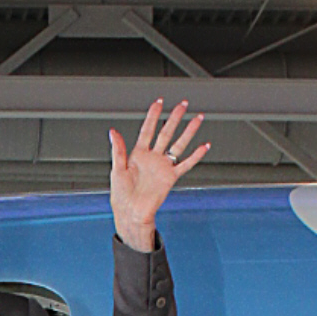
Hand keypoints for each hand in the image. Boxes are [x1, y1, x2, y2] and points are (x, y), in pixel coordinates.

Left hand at [108, 100, 208, 250]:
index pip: (147, 130)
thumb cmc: (121, 194)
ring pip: (179, 144)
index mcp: (138, 154)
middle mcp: (153, 158)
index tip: (159, 103)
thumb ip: (118, 150)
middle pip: (166, 133)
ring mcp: (163, 166)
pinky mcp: (170, 177)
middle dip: (175, 118)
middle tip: (183, 105)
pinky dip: (195, 156)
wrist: (131, 212)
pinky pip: (186, 164)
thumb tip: (113, 132)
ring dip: (188, 132)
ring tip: (197, 119)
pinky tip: (204, 146)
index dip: (153, 116)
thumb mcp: (116, 169)